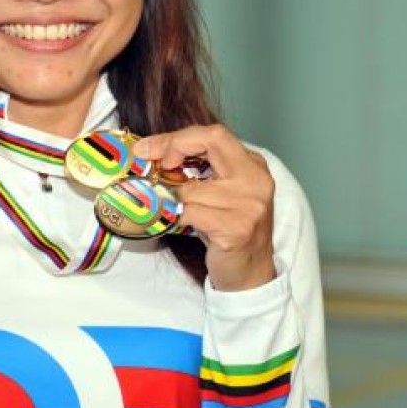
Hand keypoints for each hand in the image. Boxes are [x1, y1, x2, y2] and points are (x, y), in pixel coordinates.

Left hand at [133, 125, 276, 291]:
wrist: (250, 273)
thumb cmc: (227, 229)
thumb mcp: (219, 192)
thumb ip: (198, 170)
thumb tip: (150, 153)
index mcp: (253, 165)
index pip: (214, 134)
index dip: (178, 137)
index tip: (149, 149)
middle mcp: (256, 180)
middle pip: (210, 142)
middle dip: (172, 147)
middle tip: (150, 161)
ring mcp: (250, 205)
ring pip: (191, 187)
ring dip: (171, 197)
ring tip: (170, 206)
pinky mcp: (236, 228)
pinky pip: (190, 212)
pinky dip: (175, 216)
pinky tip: (176, 222)